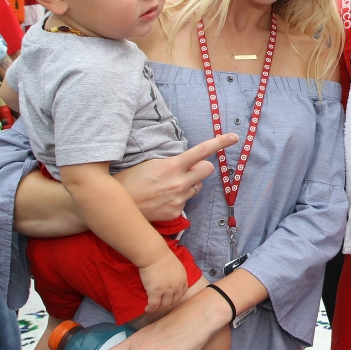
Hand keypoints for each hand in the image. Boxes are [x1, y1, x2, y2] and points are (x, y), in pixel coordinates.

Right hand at [114, 133, 237, 221]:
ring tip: (169, 186)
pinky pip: (186, 202)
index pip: (202, 151)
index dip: (220, 143)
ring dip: (190, 184)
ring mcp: (179, 199)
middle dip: (201, 167)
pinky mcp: (175, 212)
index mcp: (172, 166)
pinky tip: (162, 200)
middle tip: (189, 169)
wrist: (116, 207)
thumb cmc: (129, 180)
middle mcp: (179, 183)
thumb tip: (185, 161)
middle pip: (208, 170)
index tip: (234, 137)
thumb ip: (171, 162)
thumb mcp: (149, 164)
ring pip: (198, 187)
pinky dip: (178, 199)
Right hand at [137, 252, 187, 312]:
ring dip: (159, 308)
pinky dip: (150, 309)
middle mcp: (177, 286)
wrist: (154, 255)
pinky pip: (154, 305)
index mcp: (183, 279)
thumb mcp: (176, 266)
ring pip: (164, 305)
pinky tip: (147, 309)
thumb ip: (176, 275)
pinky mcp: (156, 293)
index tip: (170, 298)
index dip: (176, 297)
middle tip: (160, 304)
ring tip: (153, 307)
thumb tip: (170, 280)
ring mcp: (167, 291)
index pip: (182, 293)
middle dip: (168, 304)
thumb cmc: (162, 257)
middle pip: (174, 301)